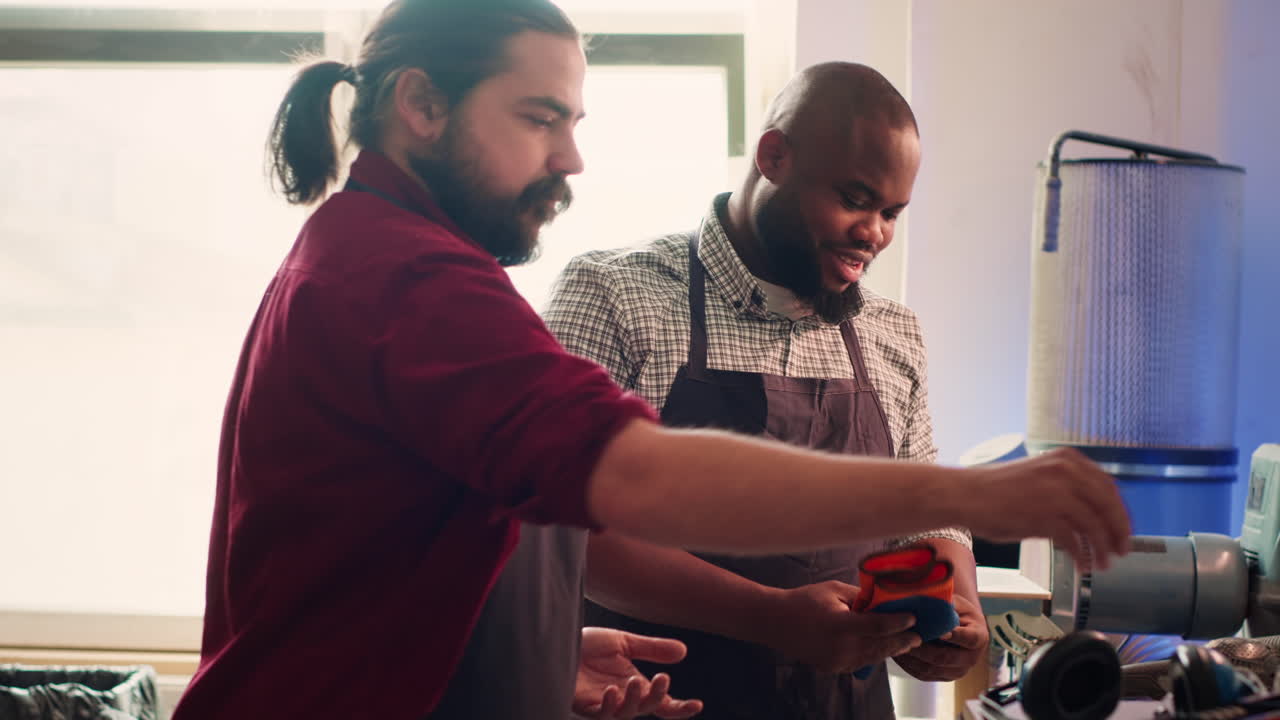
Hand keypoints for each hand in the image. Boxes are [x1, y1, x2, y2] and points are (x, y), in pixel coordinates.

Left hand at [574, 627, 702, 718]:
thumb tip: (683, 652)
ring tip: (634, 682)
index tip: (698, 704)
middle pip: (648, 708)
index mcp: (633, 684)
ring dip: (634, 701)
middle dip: (658, 697)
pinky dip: (608, 706)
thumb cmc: (585, 644)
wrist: (554, 640)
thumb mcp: (623, 643)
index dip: (680, 707)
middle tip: (663, 678)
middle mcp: (621, 697)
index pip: (661, 702)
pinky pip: (600, 715)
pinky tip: (612, 691)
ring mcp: (602, 703)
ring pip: (626, 715)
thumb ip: (651, 649)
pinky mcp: (583, 706)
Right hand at [756, 580, 921, 672]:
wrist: (775, 622)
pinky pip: (861, 661)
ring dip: (890, 649)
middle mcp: (842, 647)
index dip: (900, 622)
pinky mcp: (833, 667)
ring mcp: (837, 660)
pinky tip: (883, 648)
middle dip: (902, 640)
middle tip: (919, 635)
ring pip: (873, 657)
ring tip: (906, 643)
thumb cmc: (804, 600)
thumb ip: (860, 597)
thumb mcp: (834, 590)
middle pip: (881, 645)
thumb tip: (882, 601)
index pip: (880, 625)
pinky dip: (873, 654)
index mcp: (841, 625)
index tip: (914, 618)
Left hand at [893, 593, 988, 681]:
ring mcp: (957, 671)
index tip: (940, 632)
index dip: (955, 636)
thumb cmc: (955, 610)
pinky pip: (923, 675)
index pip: (970, 639)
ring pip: (932, 669)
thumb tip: (928, 599)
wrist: (957, 625)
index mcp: (979, 637)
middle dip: (924, 649)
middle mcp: (971, 658)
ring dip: (913, 658)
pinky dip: (908, 665)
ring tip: (898, 643)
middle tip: (907, 637)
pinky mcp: (942, 677)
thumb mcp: (956, 603)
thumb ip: (946, 603)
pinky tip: (898, 651)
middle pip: (946, 658)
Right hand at [959, 447, 1131, 569]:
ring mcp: (1056, 493)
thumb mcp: (1039, 477)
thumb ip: (1066, 489)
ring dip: (1103, 548)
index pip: (1109, 487)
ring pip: (1095, 525)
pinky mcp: (1044, 516)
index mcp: (1067, 459)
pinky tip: (1083, 565)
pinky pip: (1075, 541)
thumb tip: (1093, 515)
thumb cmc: (995, 489)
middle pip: (1108, 506)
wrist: (963, 494)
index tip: (1123, 530)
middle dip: (1119, 532)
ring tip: (1104, 564)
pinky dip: (1083, 556)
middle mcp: (1066, 471)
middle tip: (1122, 550)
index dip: (1120, 513)